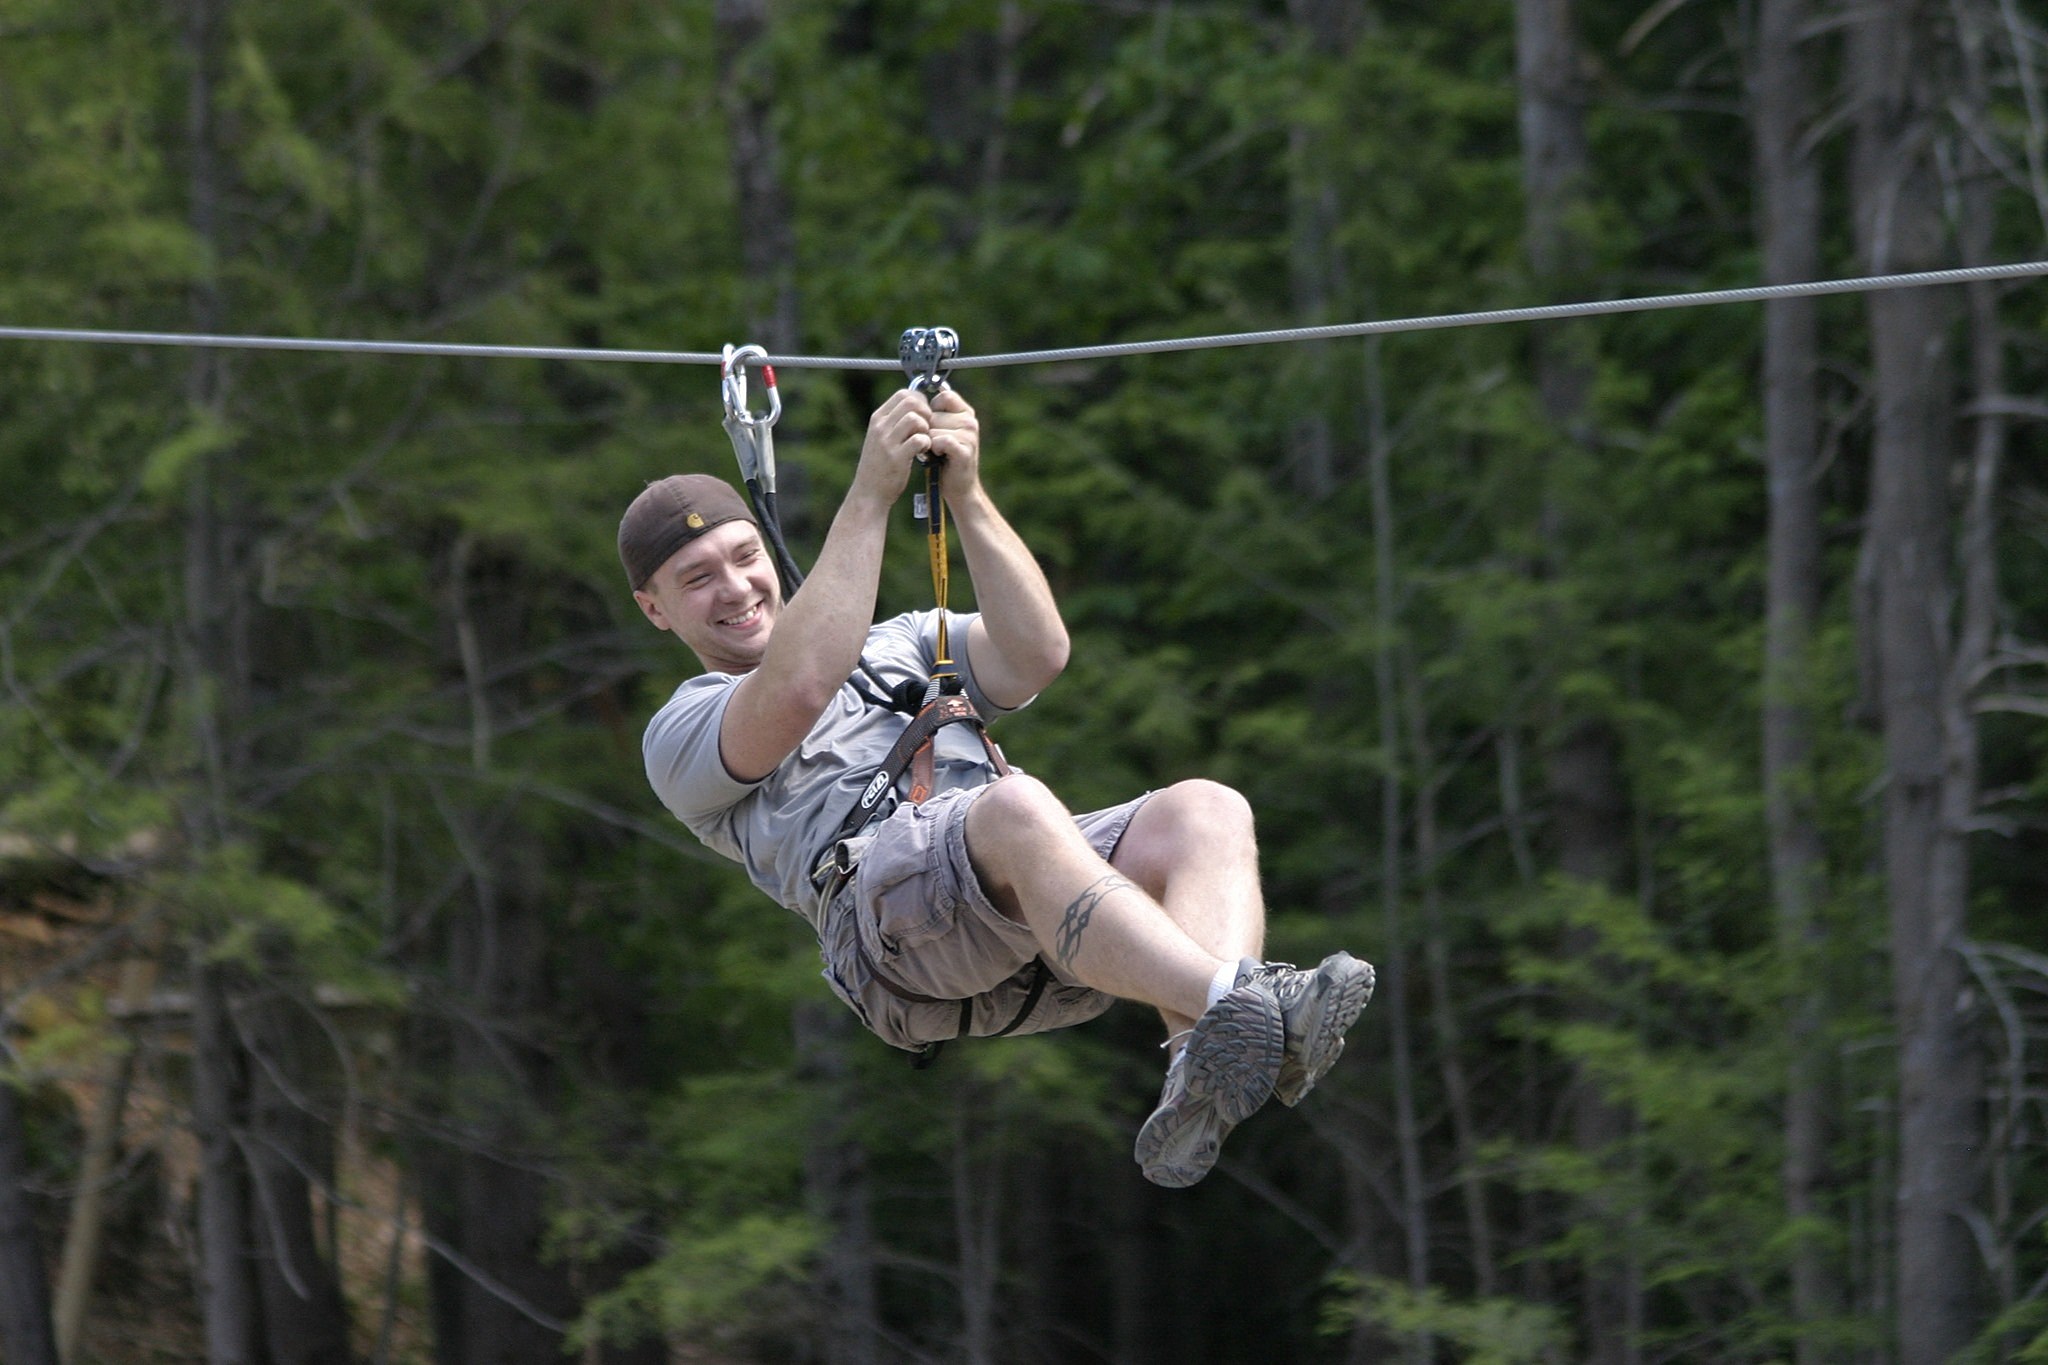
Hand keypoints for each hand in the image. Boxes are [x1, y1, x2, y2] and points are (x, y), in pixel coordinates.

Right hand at [851, 388, 938, 504]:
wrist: (869, 493)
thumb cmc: (880, 465)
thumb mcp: (881, 437)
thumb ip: (895, 421)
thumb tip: (917, 405)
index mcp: (878, 418)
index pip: (904, 393)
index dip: (920, 401)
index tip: (923, 416)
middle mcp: (880, 427)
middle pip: (911, 402)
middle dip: (926, 413)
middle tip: (927, 429)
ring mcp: (887, 442)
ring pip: (915, 419)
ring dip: (926, 429)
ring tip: (923, 441)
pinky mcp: (896, 458)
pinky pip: (919, 439)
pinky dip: (926, 444)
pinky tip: (922, 453)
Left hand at [926, 387, 982, 504]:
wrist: (957, 487)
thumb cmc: (944, 458)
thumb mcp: (939, 430)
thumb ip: (934, 414)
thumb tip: (913, 399)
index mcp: (965, 412)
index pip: (943, 397)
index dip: (931, 412)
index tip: (933, 427)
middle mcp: (970, 421)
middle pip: (934, 415)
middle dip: (928, 431)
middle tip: (935, 445)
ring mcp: (970, 435)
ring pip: (933, 429)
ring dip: (929, 442)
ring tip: (938, 452)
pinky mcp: (965, 450)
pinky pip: (939, 441)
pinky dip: (934, 450)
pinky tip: (939, 456)